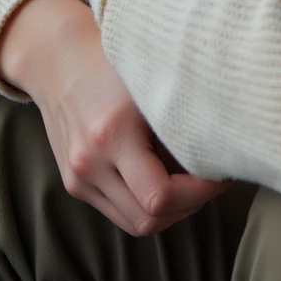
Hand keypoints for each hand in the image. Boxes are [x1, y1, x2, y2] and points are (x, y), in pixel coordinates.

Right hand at [0, 0, 231, 235]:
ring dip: (169, 211)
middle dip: (189, 206)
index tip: (222, 172)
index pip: (160, 197)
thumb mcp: (151, 80)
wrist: (57, 56)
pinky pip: (119, 211)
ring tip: (191, 179)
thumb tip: (223, 152)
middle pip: (148, 220)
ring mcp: (78, 179)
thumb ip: (181, 119)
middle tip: (212, 178)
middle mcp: (89, 164)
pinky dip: (146, 204)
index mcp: (110, 135)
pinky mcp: (75, 184)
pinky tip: (164, 177)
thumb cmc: (113, 61)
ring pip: (134, 223)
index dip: (200, 193)